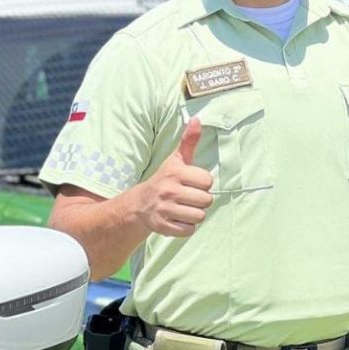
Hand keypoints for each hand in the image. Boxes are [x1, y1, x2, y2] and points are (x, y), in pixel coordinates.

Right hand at [130, 117, 213, 236]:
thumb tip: (197, 119)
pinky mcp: (162, 226)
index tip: (192, 183)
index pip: (208, 181)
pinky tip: (177, 218)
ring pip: (199, 216)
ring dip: (194, 214)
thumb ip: (189, 141)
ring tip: (183, 208)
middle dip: (201, 200)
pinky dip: (186, 227)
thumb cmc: (165, 179)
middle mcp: (169, 190)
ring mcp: (164, 209)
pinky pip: (189, 230)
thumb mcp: (176, 159)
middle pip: (206, 201)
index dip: (203, 183)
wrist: (140, 204)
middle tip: (188, 197)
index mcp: (175, 172)